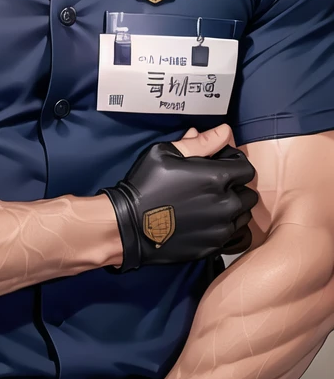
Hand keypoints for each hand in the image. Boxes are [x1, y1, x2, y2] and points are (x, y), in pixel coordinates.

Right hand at [99, 124, 257, 270]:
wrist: (129, 225)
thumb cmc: (146, 184)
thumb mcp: (167, 152)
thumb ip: (201, 142)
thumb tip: (225, 131)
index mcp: (216, 178)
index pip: (247, 168)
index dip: (235, 163)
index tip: (221, 164)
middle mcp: (225, 204)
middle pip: (249, 193)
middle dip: (237, 186)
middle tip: (216, 184)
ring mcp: (220, 229)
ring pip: (243, 215)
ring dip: (234, 207)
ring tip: (212, 203)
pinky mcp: (213, 246)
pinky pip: (233, 234)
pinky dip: (225, 226)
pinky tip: (206, 219)